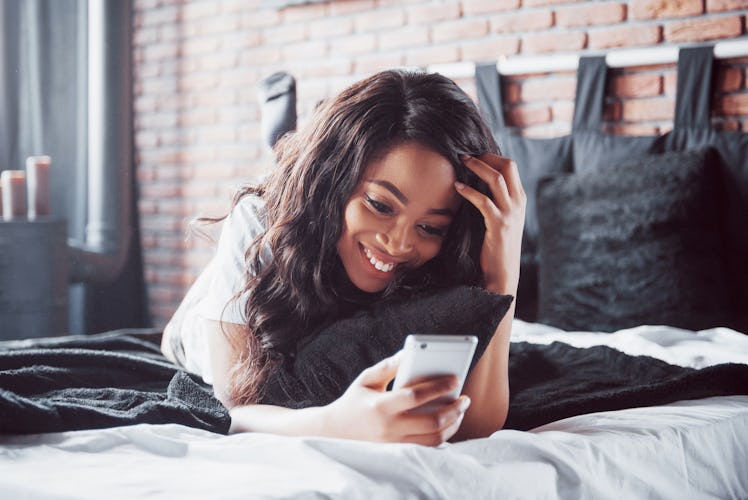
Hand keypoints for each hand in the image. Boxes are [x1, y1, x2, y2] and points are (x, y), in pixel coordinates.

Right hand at [323, 352, 470, 445]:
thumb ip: (389, 365)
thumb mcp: (367, 379)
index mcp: (380, 406)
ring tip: (461, 409)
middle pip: (431, 422)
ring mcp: (395, 443)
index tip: (455, 378)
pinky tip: (450, 421)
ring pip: (434, 438)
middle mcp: (389, 428)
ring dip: (453, 424)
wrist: (334, 431)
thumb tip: (410, 352)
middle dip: (453, 409)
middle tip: (465, 398)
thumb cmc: (354, 400)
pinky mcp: (399, 451)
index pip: (415, 396)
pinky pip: (428, 446)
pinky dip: (443, 435)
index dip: (438, 387)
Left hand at [456, 154, 525, 294]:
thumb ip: (496, 201)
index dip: (492, 156)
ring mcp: (510, 213)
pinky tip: (457, 187)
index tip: (474, 155)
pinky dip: (469, 190)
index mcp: (520, 199)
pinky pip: (483, 201)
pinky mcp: (498, 224)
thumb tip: (477, 183)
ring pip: (496, 179)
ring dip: (477, 167)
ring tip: (460, 162)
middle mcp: (518, 203)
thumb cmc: (497, 245)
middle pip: (507, 166)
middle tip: (465, 155)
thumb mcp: (501, 218)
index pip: (510, 166)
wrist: (503, 272)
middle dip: (485, 157)